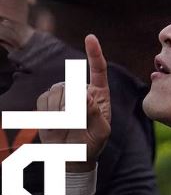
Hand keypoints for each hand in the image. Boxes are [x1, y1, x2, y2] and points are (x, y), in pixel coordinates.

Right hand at [37, 34, 110, 163]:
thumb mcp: (101, 132)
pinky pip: (44, 100)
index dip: (94, 54)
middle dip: (74, 105)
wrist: (72, 155)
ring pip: (58, 91)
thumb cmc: (91, 144)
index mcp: (99, 95)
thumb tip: (86, 95)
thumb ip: (97, 114)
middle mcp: (80, 90)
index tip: (90, 38)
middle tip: (77, 124)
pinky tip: (56, 125)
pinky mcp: (47, 100)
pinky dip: (49, 114)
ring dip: (61, 111)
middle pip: (74, 85)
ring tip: (67, 126)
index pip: (98, 70)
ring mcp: (62, 94)